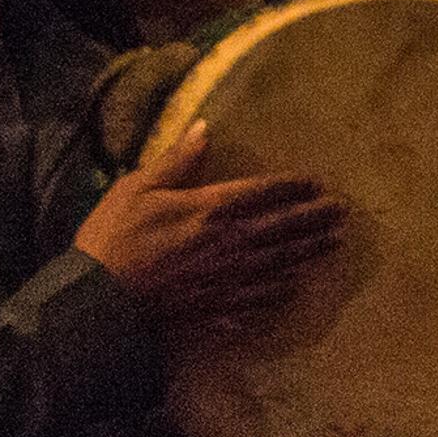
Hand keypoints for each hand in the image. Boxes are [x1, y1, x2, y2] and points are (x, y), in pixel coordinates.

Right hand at [72, 123, 344, 332]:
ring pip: (279, 264)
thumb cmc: (111, 240)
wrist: (94, 303)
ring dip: (309, 252)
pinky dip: (280, 293)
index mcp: (211, 209)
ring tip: (334, 244)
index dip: (292, 186)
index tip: (316, 182)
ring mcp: (226, 280)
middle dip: (315, 218)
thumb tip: (204, 127)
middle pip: (282, 229)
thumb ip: (176, 161)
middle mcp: (229, 244)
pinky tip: (295, 289)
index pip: (264, 193)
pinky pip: (258, 300)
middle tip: (343, 213)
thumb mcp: (136, 189)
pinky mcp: (215, 309)